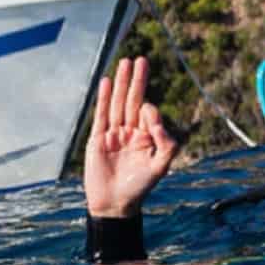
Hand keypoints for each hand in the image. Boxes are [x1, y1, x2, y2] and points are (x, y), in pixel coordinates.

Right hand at [84, 57, 177, 217]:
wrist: (114, 204)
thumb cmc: (139, 187)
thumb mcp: (160, 166)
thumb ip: (166, 143)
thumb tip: (155, 119)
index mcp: (146, 137)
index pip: (148, 113)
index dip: (150, 110)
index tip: (148, 115)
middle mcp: (130, 132)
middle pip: (133, 100)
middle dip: (137, 80)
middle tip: (140, 59)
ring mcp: (113, 134)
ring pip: (117, 103)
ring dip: (121, 83)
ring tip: (125, 63)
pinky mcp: (97, 138)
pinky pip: (101, 114)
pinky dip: (103, 98)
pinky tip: (107, 82)